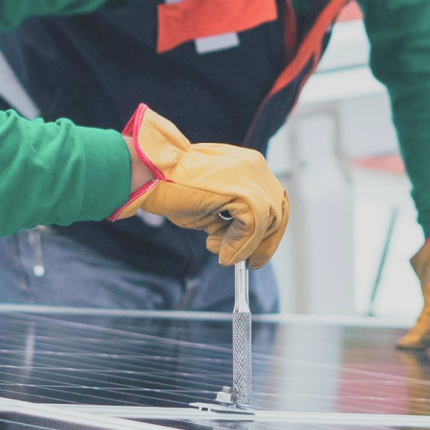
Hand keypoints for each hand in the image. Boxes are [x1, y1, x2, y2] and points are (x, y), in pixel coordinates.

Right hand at [116, 105, 288, 267]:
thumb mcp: (211, 205)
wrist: (152, 174)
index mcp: (248, 165)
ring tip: (218, 250)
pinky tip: (221, 252)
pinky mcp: (245, 193)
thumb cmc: (174, 189)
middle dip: (262, 243)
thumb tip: (244, 245)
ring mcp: (252, 178)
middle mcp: (255, 167)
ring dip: (245, 246)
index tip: (256, 253)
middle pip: (278, 212)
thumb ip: (232, 218)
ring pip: (266, 222)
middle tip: (248, 264)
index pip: (271, 201)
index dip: (266, 230)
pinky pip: (253, 228)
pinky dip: (239, 246)